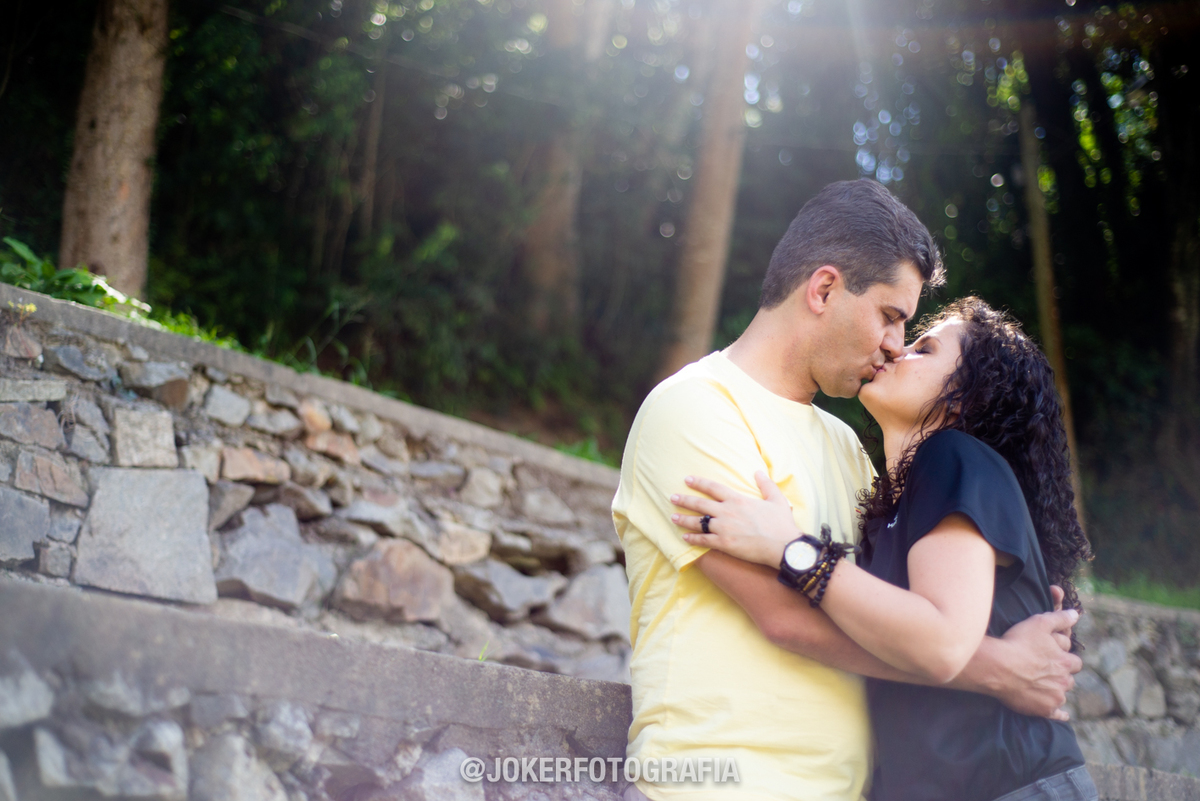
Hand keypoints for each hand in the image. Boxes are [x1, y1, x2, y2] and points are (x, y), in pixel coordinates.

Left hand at [671, 471, 796, 567]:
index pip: (713, 487)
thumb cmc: (781, 523)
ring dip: (683, 519)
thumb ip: (766, 484)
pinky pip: (703, 540)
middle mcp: (727, 511)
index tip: (687, 480)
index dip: (698, 483)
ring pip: (697, 522)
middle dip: (684, 500)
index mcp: (737, 499)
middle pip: (700, 504)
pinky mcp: (724, 543)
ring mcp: (723, 528)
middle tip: (672, 497)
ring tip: (672, 517)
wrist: (783, 546)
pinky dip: (692, 539)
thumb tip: (758, 471)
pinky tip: (684, 538)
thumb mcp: (776, 499)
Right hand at [986, 608, 1081, 719]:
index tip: (1054, 657)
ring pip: (1062, 695)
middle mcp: (1064, 681)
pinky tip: (1059, 713)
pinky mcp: (1044, 710)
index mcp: (1065, 661)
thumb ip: (1060, 618)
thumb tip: (1076, 614)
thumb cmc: (1017, 643)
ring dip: (1056, 690)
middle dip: (1061, 675)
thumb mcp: (1039, 623)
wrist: (997, 667)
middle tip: (1046, 671)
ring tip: (1041, 686)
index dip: (1065, 658)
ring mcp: (1054, 697)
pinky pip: (1057, 715)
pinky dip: (1059, 714)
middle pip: (1069, 679)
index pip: (1075, 661)